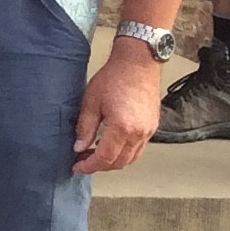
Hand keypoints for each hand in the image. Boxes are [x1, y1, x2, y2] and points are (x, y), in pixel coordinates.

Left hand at [71, 41, 166, 174]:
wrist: (138, 64)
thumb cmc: (114, 78)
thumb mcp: (91, 102)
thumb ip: (84, 128)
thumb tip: (79, 147)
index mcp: (122, 128)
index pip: (105, 158)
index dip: (89, 166)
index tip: (77, 167)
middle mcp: (139, 133)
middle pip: (119, 162)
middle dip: (99, 166)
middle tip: (83, 161)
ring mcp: (148, 131)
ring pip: (131, 158)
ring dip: (113, 161)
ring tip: (94, 154)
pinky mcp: (152, 126)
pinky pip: (139, 149)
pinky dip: (124, 153)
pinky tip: (110, 145)